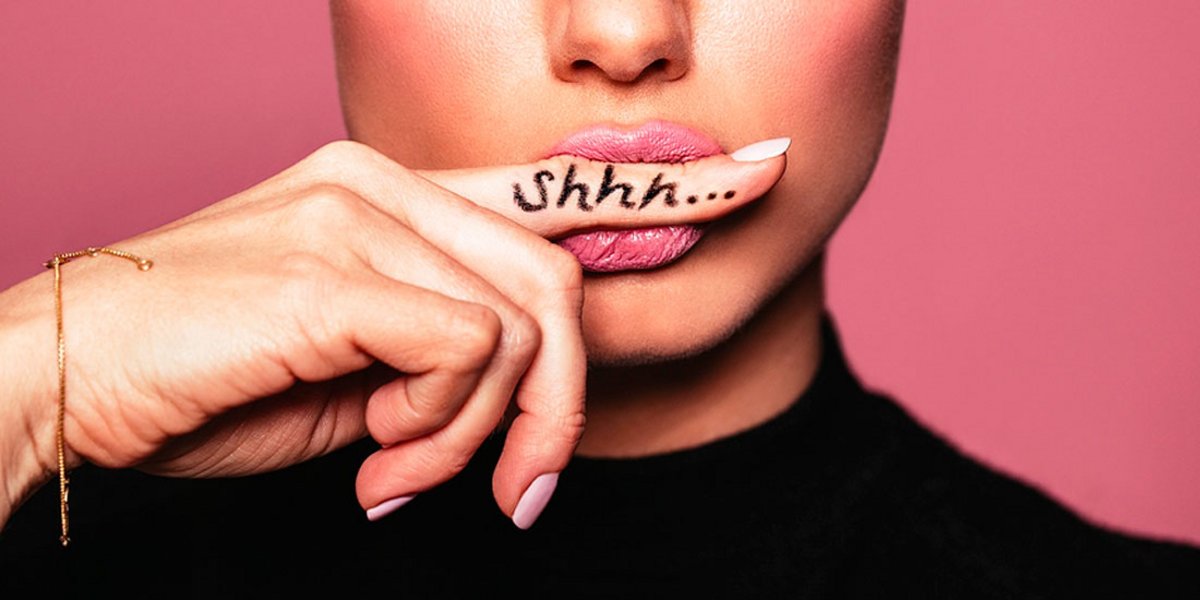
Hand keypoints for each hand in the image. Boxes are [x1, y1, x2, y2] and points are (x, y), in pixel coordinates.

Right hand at [0, 139, 784, 526]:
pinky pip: (463, 350)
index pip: (552, 182)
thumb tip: (520, 381)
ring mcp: (356, 212)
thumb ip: (445, 350)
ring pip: (517, 323)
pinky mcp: (332, 266)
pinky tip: (376, 462)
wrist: (68, 385)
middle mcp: (380, 180)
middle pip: (556, 277)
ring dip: (480, 430)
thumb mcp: (361, 370)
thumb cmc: (211, 383)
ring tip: (404, 476)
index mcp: (390, 192)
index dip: (663, 184)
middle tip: (518, 490)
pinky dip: (440, 426)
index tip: (753, 174)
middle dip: (561, 402)